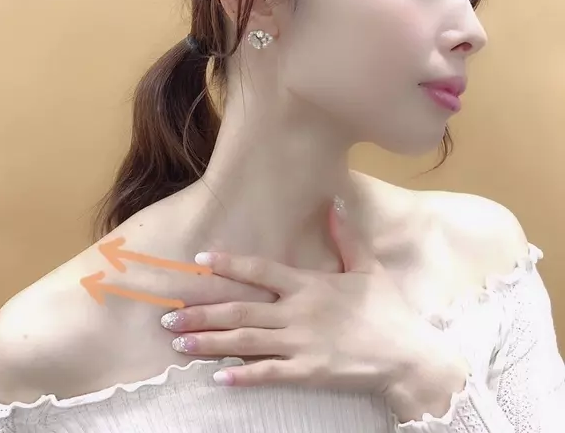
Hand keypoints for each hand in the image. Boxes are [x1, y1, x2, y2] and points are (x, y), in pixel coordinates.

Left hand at [160, 198, 463, 407]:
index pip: (262, 269)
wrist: (409, 355)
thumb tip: (333, 202)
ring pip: (246, 341)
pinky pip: (269, 374)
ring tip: (179, 343)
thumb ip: (346, 236)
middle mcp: (299, 312)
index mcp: (310, 284)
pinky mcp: (308, 372)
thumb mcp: (368, 268)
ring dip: (210, 342)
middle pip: (242, 309)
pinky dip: (241, 376)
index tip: (201, 259)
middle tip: (169, 314)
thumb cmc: (388, 310)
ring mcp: (301, 344)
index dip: (230, 263)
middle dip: (202, 312)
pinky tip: (217, 377)